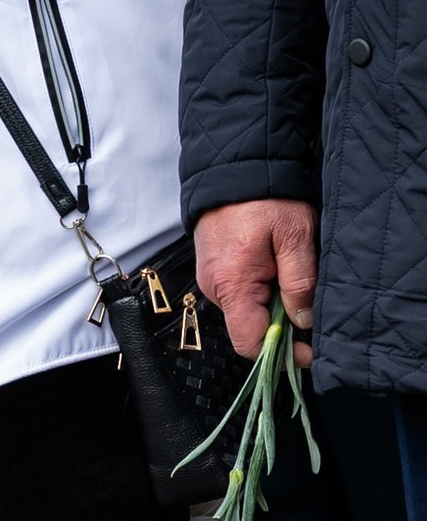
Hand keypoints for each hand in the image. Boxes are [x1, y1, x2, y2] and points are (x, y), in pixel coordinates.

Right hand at [195, 197, 317, 364]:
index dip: (281, 353)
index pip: (249, 342)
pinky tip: (278, 267)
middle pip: (249, 328)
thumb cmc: (264, 198)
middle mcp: (214, 286)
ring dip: (273, 305)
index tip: (309, 350)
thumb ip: (299, 282)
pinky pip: (240, 292)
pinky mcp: (215, 267)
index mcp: (231, 284)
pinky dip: (262, 290)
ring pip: (247, 310)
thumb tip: (303, 321)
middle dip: (282, 325)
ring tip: (293, 275)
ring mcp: (212, 277)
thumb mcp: (294, 236)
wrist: (234, 166)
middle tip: (309, 303)